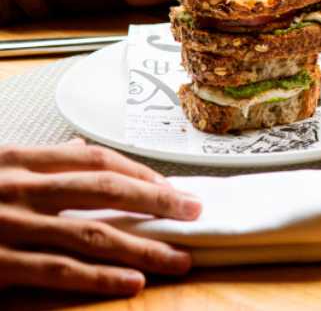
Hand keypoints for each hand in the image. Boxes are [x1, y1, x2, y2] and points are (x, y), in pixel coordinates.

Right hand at [0, 139, 199, 295]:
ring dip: (142, 248)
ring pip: (92, 234)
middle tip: (193, 213)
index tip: (173, 189)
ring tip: (178, 259)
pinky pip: (60, 270)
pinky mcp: (0, 264)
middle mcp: (20, 189)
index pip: (96, 160)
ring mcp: (11, 226)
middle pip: (105, 190)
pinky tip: (134, 281)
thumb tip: (78, 147)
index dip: (140, 173)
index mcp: (20, 162)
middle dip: (156, 202)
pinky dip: (101, 277)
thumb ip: (38, 162)